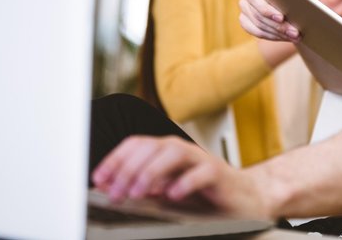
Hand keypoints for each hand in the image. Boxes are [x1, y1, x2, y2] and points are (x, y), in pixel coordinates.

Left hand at [92, 135, 267, 217]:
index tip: (99, 179)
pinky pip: (201, 173)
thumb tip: (113, 188)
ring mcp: (200, 159)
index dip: (115, 159)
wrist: (242, 197)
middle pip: (151, 147)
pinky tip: (172, 195)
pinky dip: (185, 182)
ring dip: (151, 172)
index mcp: (165, 151)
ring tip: (137, 193)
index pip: (136, 145)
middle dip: (128, 169)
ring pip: (173, 153)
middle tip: (115, 192)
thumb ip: (144, 186)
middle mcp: (181, 150)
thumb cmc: (202, 193)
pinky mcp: (218, 174)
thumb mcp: (166, 189)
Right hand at [239, 0, 300, 41]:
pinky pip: (256, 32)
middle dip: (278, 26)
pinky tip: (285, 37)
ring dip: (278, 33)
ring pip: (258, 25)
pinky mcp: (245, 19)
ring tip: (294, 36)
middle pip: (258, 14)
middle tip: (295, 33)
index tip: (281, 18)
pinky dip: (272, 36)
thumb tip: (301, 3)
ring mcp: (244, 6)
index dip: (267, 10)